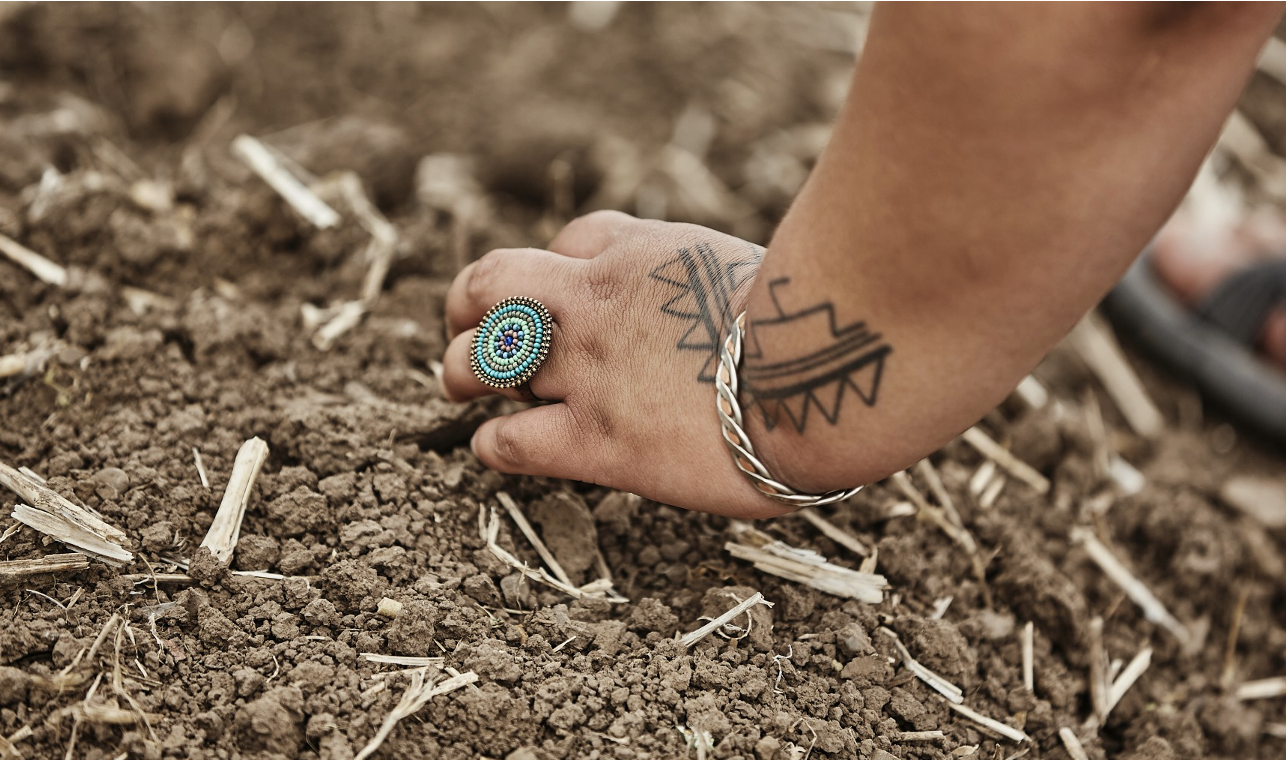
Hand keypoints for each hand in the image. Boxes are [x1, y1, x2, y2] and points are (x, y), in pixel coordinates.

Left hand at [440, 211, 792, 517]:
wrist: (825, 368)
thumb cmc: (821, 325)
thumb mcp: (757, 271)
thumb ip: (717, 288)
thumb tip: (732, 319)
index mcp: (643, 253)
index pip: (574, 238)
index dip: (560, 265)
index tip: (568, 293)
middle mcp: (598, 302)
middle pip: (494, 281)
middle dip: (469, 303)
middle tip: (467, 329)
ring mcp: (588, 370)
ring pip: (479, 358)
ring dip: (459, 369)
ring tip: (461, 384)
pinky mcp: (595, 439)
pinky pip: (508, 439)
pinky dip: (492, 443)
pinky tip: (500, 447)